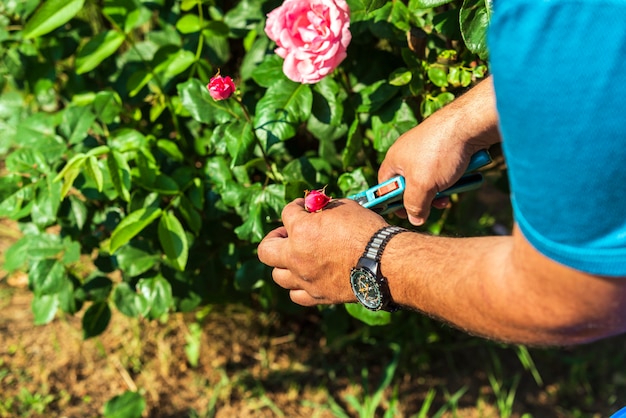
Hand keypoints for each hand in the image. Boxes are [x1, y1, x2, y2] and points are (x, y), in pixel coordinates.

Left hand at [257, 198, 387, 305]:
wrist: (386, 262)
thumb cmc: (368, 231)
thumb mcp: (344, 207)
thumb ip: (324, 209)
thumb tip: (316, 209)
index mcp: (301, 230)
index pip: (287, 213)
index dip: (297, 207)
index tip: (306, 207)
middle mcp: (296, 256)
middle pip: (266, 250)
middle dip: (274, 238)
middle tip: (287, 234)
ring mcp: (305, 279)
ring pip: (277, 275)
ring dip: (284, 263)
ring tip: (297, 256)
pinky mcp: (317, 295)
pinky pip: (296, 294)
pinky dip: (298, 285)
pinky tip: (307, 276)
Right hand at [378, 121, 477, 225]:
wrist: (468, 125)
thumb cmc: (439, 152)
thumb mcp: (422, 186)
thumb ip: (414, 205)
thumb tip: (415, 219)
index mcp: (394, 160)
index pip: (385, 185)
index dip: (392, 201)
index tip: (403, 214)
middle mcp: (408, 153)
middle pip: (409, 184)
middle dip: (422, 198)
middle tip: (432, 207)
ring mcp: (427, 150)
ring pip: (429, 179)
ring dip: (438, 191)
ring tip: (448, 195)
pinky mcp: (445, 148)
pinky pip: (443, 170)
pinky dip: (450, 179)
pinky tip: (460, 181)